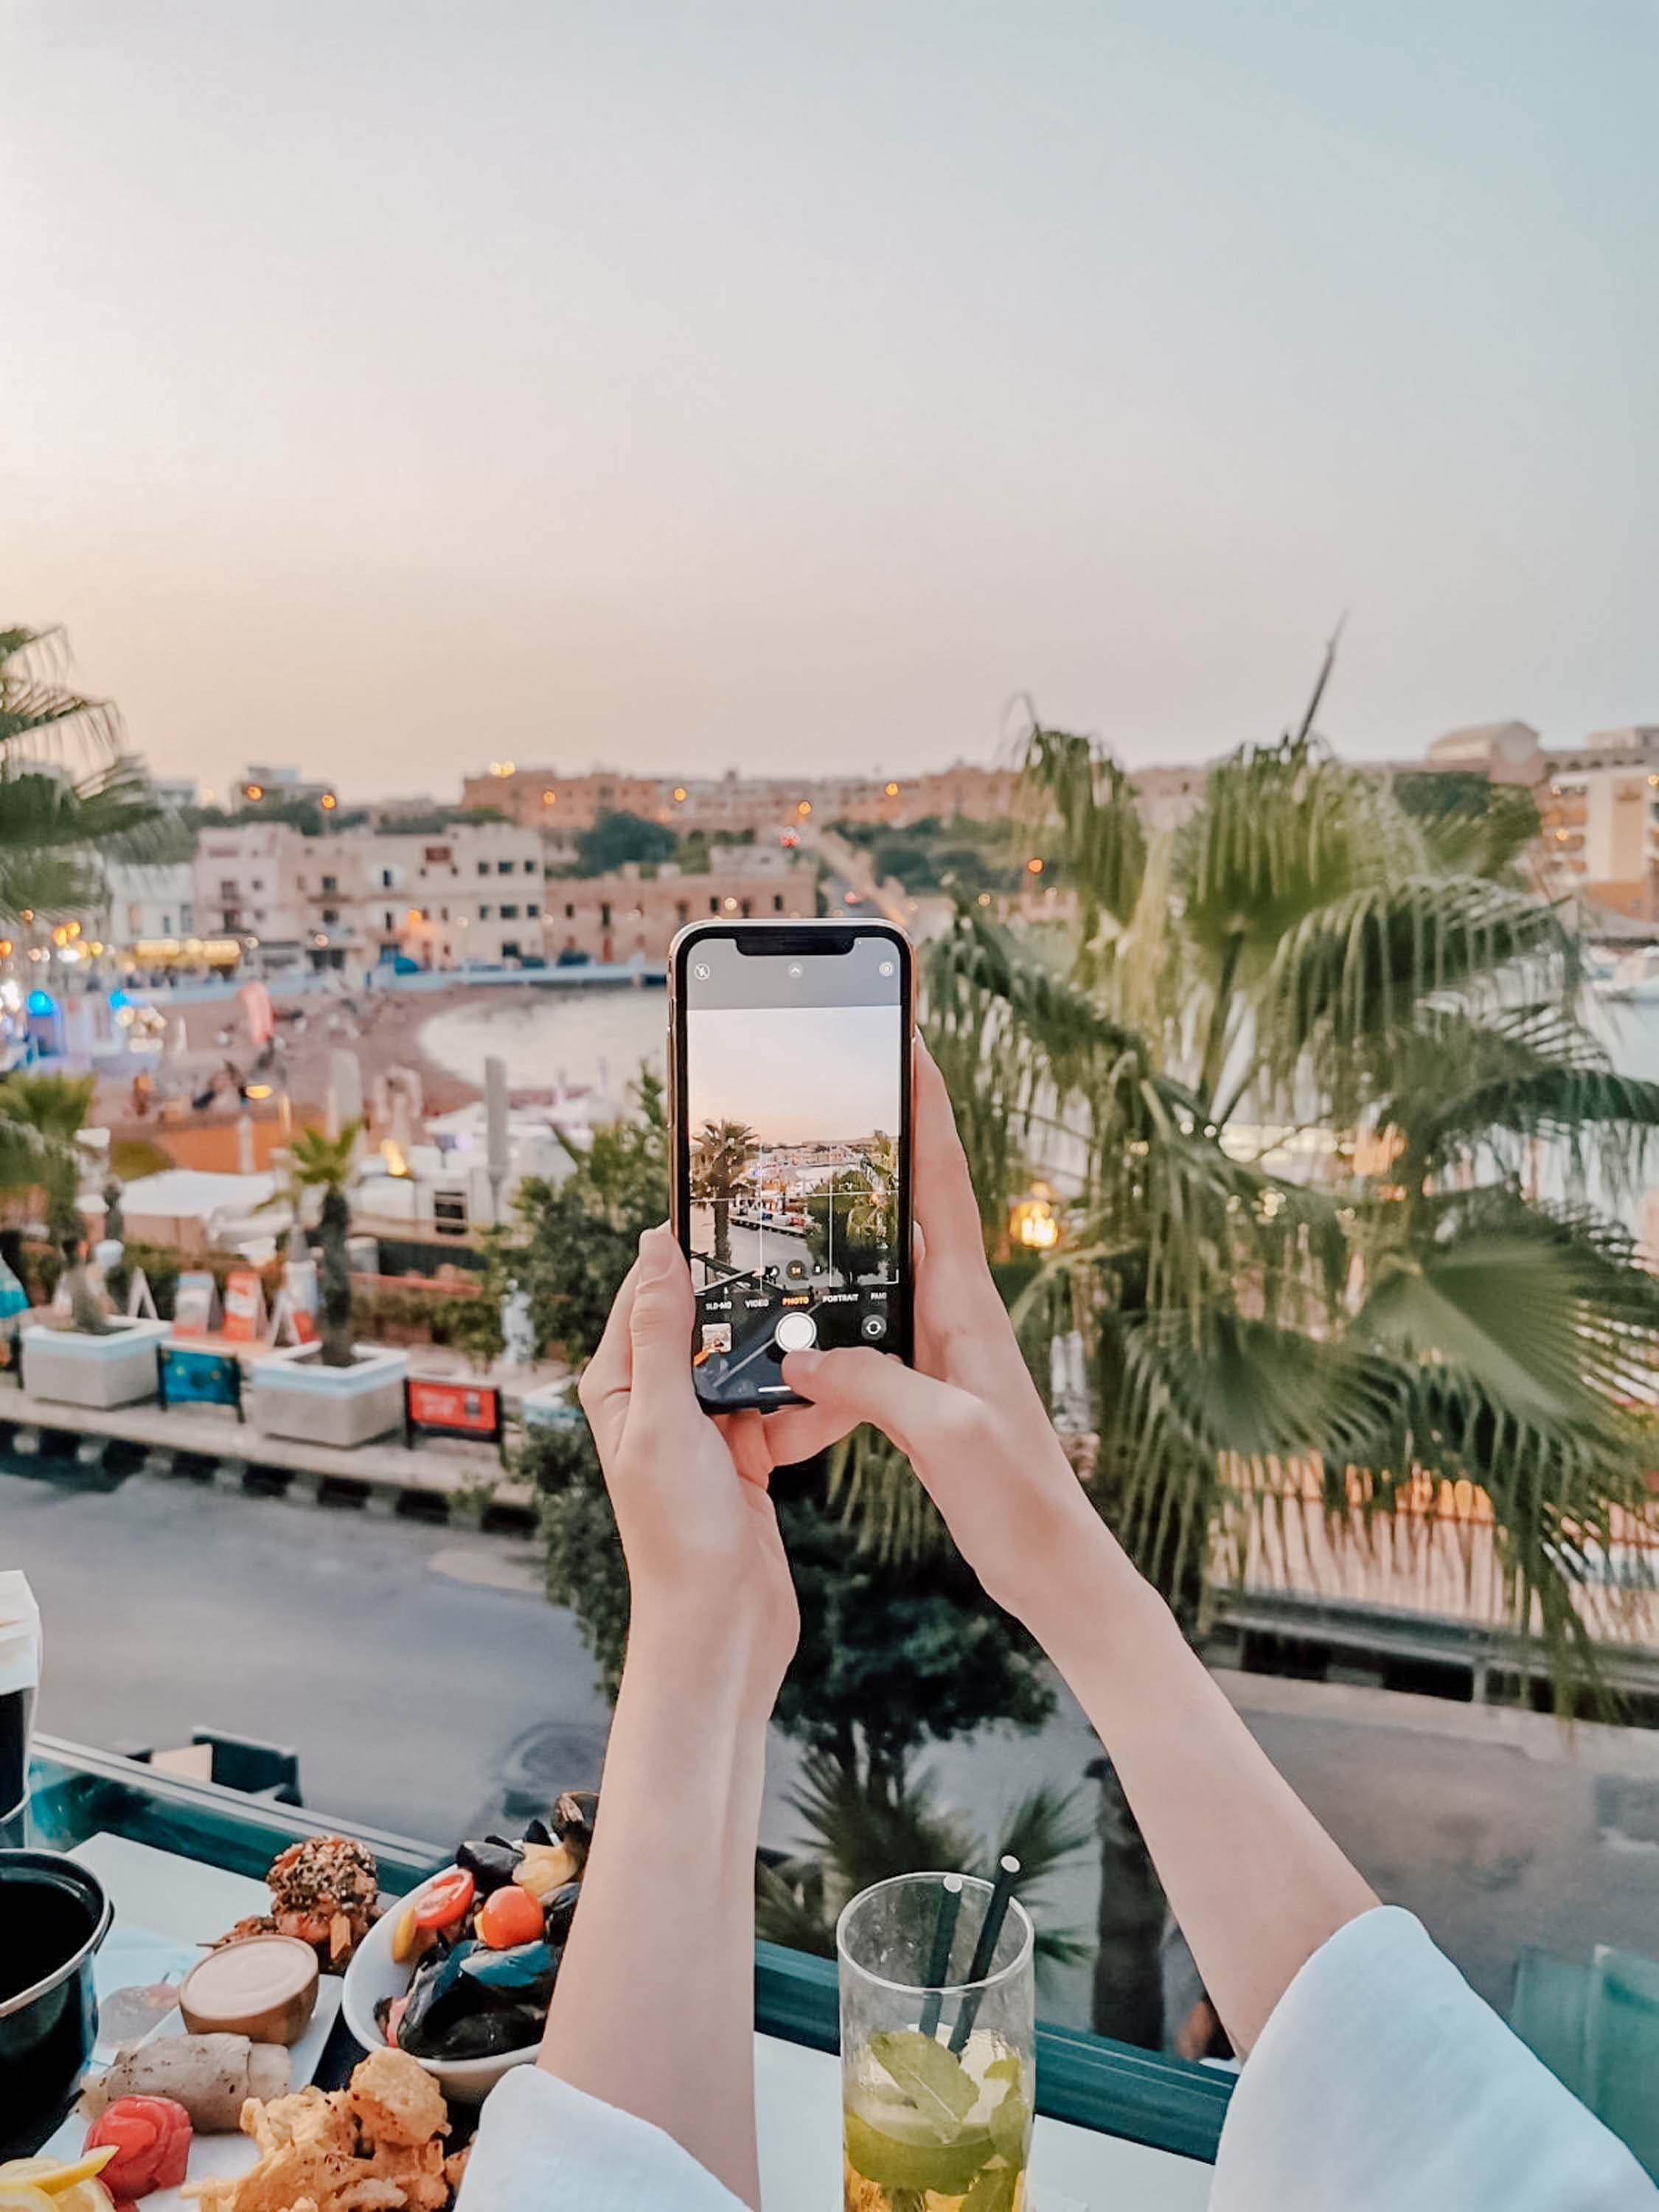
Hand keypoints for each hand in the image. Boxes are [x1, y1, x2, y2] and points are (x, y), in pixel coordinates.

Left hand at [579, 1223, 855, 1710]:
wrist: (721, 1629)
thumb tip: (654, 1249)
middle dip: (748, 1299)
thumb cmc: (677, 1538)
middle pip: (707, 1324)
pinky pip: (785, 1412)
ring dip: (790, 1356)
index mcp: (621, 1388)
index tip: (719, 1202)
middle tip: (794, 1258)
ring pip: (754, 1366)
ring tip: (832, 1327)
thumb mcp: (666, 1422)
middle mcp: (658, 1404)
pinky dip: (813, 1406)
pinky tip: (846, 1396)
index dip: (678, 1248)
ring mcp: (706, 1432)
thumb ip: (663, 1335)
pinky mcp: (748, 1458)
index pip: (647, 1294)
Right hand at [781, 1044, 1109, 1627]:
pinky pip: (880, 1301)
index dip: (924, 1104)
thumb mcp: (948, 1440)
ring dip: (871, 1185)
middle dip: (895, 1117)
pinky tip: (816, 1275)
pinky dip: (849, 1270)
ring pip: (898, 1241)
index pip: (943, 1179)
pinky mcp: (927, 1374)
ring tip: (828, 1135)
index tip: (906, 1031)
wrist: (1056, 1564)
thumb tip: (800, 1350)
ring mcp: (944, 1338)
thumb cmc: (1021, 1502)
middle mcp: (959, 1306)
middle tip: (860, 1053)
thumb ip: (876, 1387)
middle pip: (920, 1189)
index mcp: (968, 1304)